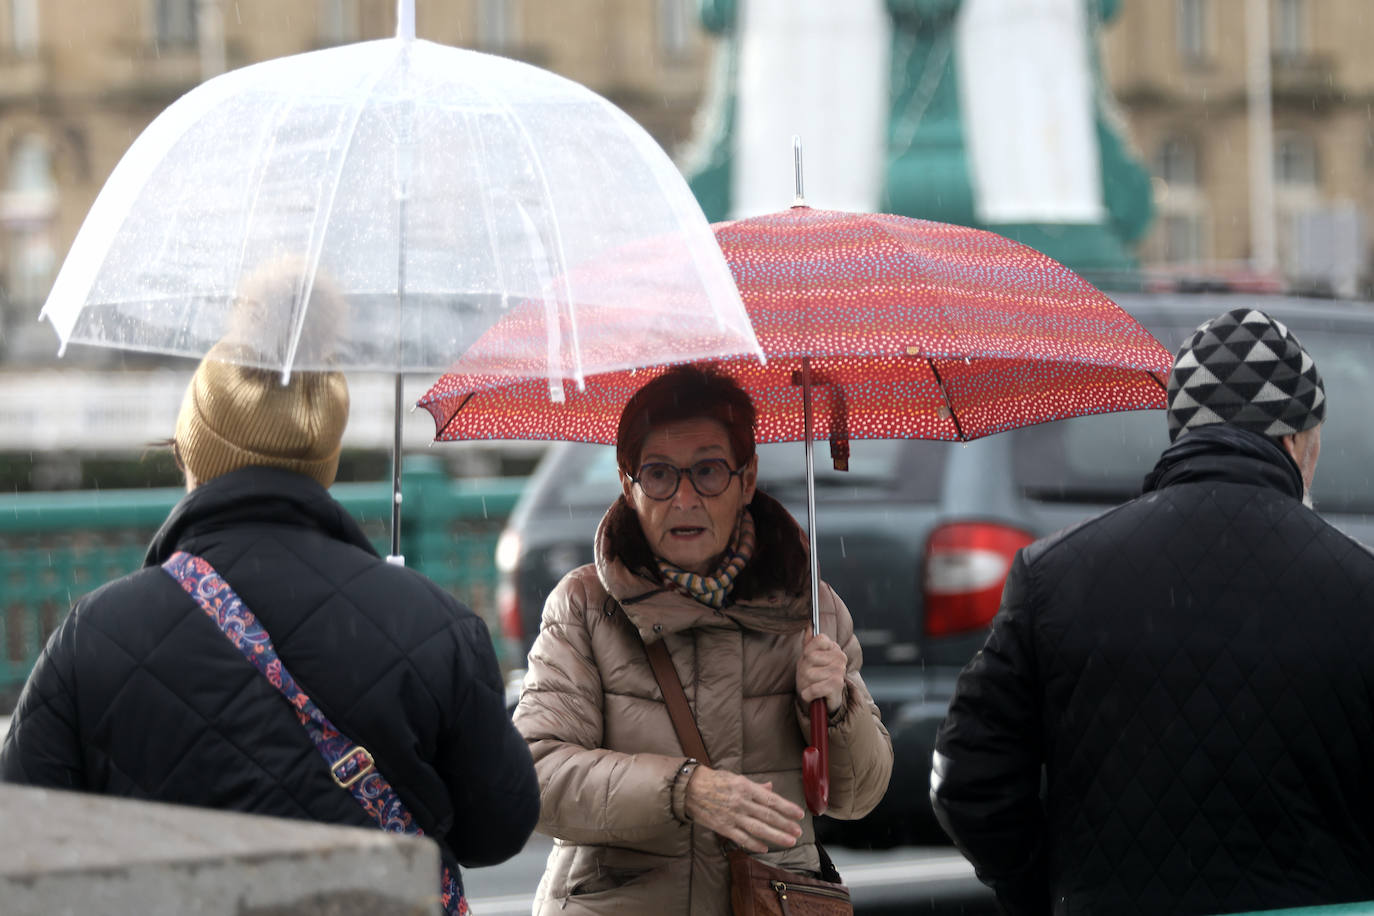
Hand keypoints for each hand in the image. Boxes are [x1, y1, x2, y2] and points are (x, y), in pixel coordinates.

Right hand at [684, 767, 803, 852]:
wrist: (689, 789)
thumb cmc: (714, 781)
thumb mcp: (736, 778)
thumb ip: (755, 786)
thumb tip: (770, 788)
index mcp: (745, 787)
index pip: (771, 799)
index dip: (787, 808)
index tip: (799, 814)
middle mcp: (741, 802)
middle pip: (768, 816)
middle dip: (785, 824)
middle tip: (798, 831)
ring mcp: (732, 816)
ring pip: (758, 829)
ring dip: (776, 836)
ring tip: (789, 841)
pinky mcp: (723, 827)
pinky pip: (742, 838)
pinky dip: (754, 844)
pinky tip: (765, 848)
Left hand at [796, 631, 846, 714]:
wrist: (822, 699)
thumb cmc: (814, 676)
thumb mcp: (808, 657)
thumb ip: (809, 641)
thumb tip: (809, 624)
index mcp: (833, 647)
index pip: (819, 639)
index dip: (808, 651)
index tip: (809, 659)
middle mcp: (840, 657)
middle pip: (810, 657)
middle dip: (804, 669)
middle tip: (809, 676)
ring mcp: (839, 671)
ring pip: (809, 674)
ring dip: (806, 683)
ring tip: (813, 685)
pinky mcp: (837, 686)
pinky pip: (813, 688)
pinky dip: (808, 694)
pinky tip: (813, 695)